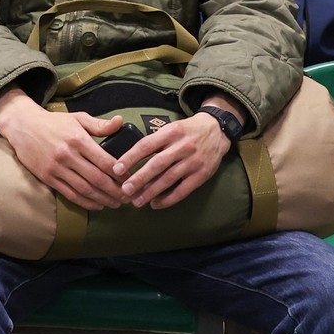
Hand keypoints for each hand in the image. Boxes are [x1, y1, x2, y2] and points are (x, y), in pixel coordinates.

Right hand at [0, 88, 124, 210]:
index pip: (104, 160)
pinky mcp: (48, 177)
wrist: (23, 125)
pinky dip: (85, 202)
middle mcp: (68, 155)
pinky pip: (69, 194)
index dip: (120, 173)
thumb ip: (99, 124)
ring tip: (115, 204)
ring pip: (84, 189)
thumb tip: (121, 122)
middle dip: (115, 191)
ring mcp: (57, 168)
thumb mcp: (77, 118)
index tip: (130, 179)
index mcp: (78, 139)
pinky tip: (97, 205)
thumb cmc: (54, 122)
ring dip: (102, 199)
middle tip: (128, 198)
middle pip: (97, 178)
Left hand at [113, 98, 232, 209]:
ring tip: (137, 201)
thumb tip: (130, 158)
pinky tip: (156, 204)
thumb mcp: (171, 128)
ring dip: (151, 192)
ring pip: (169, 179)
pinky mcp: (202, 175)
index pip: (146, 145)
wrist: (217, 130)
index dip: (131, 157)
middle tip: (125, 190)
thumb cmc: (187, 131)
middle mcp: (182, 146)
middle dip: (139, 179)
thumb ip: (155, 141)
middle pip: (157, 164)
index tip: (117, 169)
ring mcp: (193, 161)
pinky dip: (168, 199)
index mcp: (171, 132)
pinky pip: (183, 190)